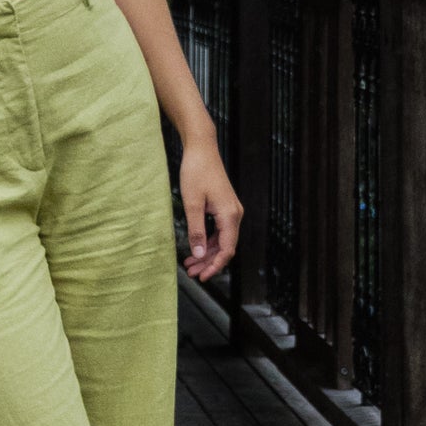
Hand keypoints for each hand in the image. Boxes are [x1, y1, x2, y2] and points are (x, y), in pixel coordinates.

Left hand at [178, 139, 240, 282]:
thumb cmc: (196, 172)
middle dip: (208, 262)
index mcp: (230, 215)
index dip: (215, 265)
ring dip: (207, 253)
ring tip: (190, 264)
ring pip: (222, 240)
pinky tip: (196, 248)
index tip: (202, 276)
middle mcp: (235, 215)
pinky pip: (219, 230)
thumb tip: (198, 255)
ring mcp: (231, 211)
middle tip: (192, 273)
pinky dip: (208, 241)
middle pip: (225, 247)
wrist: (202, 149)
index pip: (227, 249)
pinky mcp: (224, 207)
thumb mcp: (192, 203)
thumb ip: (196, 230)